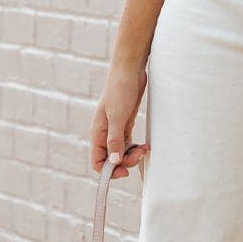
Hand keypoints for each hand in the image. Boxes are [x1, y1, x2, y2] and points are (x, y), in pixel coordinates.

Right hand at [90, 63, 149, 177]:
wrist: (129, 70)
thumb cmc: (120, 89)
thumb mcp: (117, 116)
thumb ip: (115, 140)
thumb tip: (114, 162)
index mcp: (97, 133)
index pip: (97, 162)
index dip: (109, 171)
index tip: (124, 171)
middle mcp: (104, 134)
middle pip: (111, 160)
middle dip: (125, 162)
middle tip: (140, 154)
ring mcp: (115, 129)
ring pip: (121, 153)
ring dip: (132, 155)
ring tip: (144, 149)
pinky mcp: (125, 124)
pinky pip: (128, 144)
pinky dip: (135, 148)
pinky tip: (144, 146)